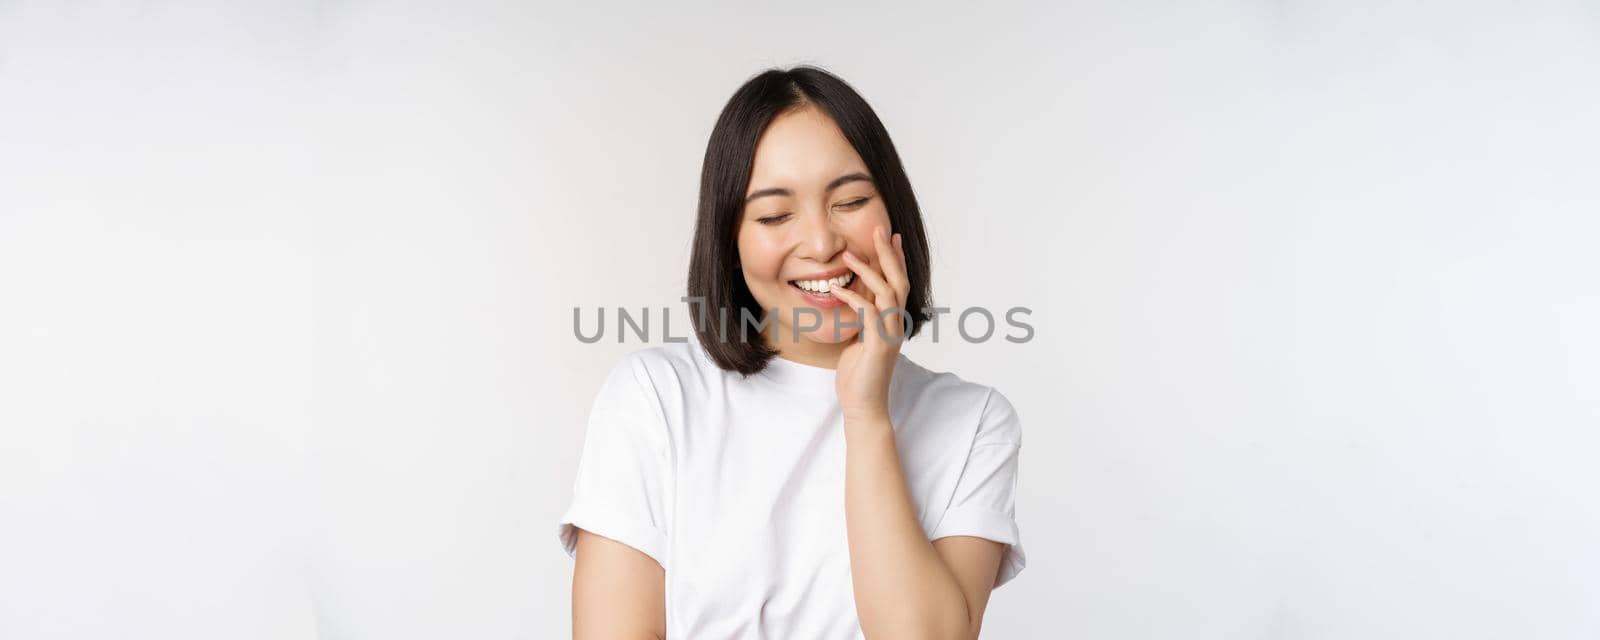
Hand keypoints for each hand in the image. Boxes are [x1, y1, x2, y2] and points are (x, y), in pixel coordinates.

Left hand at [832, 224, 909, 424]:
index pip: (899, 283)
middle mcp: (896, 325)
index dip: (896, 259)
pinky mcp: (878, 346)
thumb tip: (853, 302)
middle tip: (880, 229)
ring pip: (887, 293)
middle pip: (899, 281)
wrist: (863, 405)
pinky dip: (852, 298)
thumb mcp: (859, 340)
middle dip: (889, 254)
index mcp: (893, 322)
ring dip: (869, 271)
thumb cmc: (859, 375)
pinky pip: (868, 314)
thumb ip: (862, 320)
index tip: (890, 235)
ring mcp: (890, 335)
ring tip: (848, 255)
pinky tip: (836, 288)